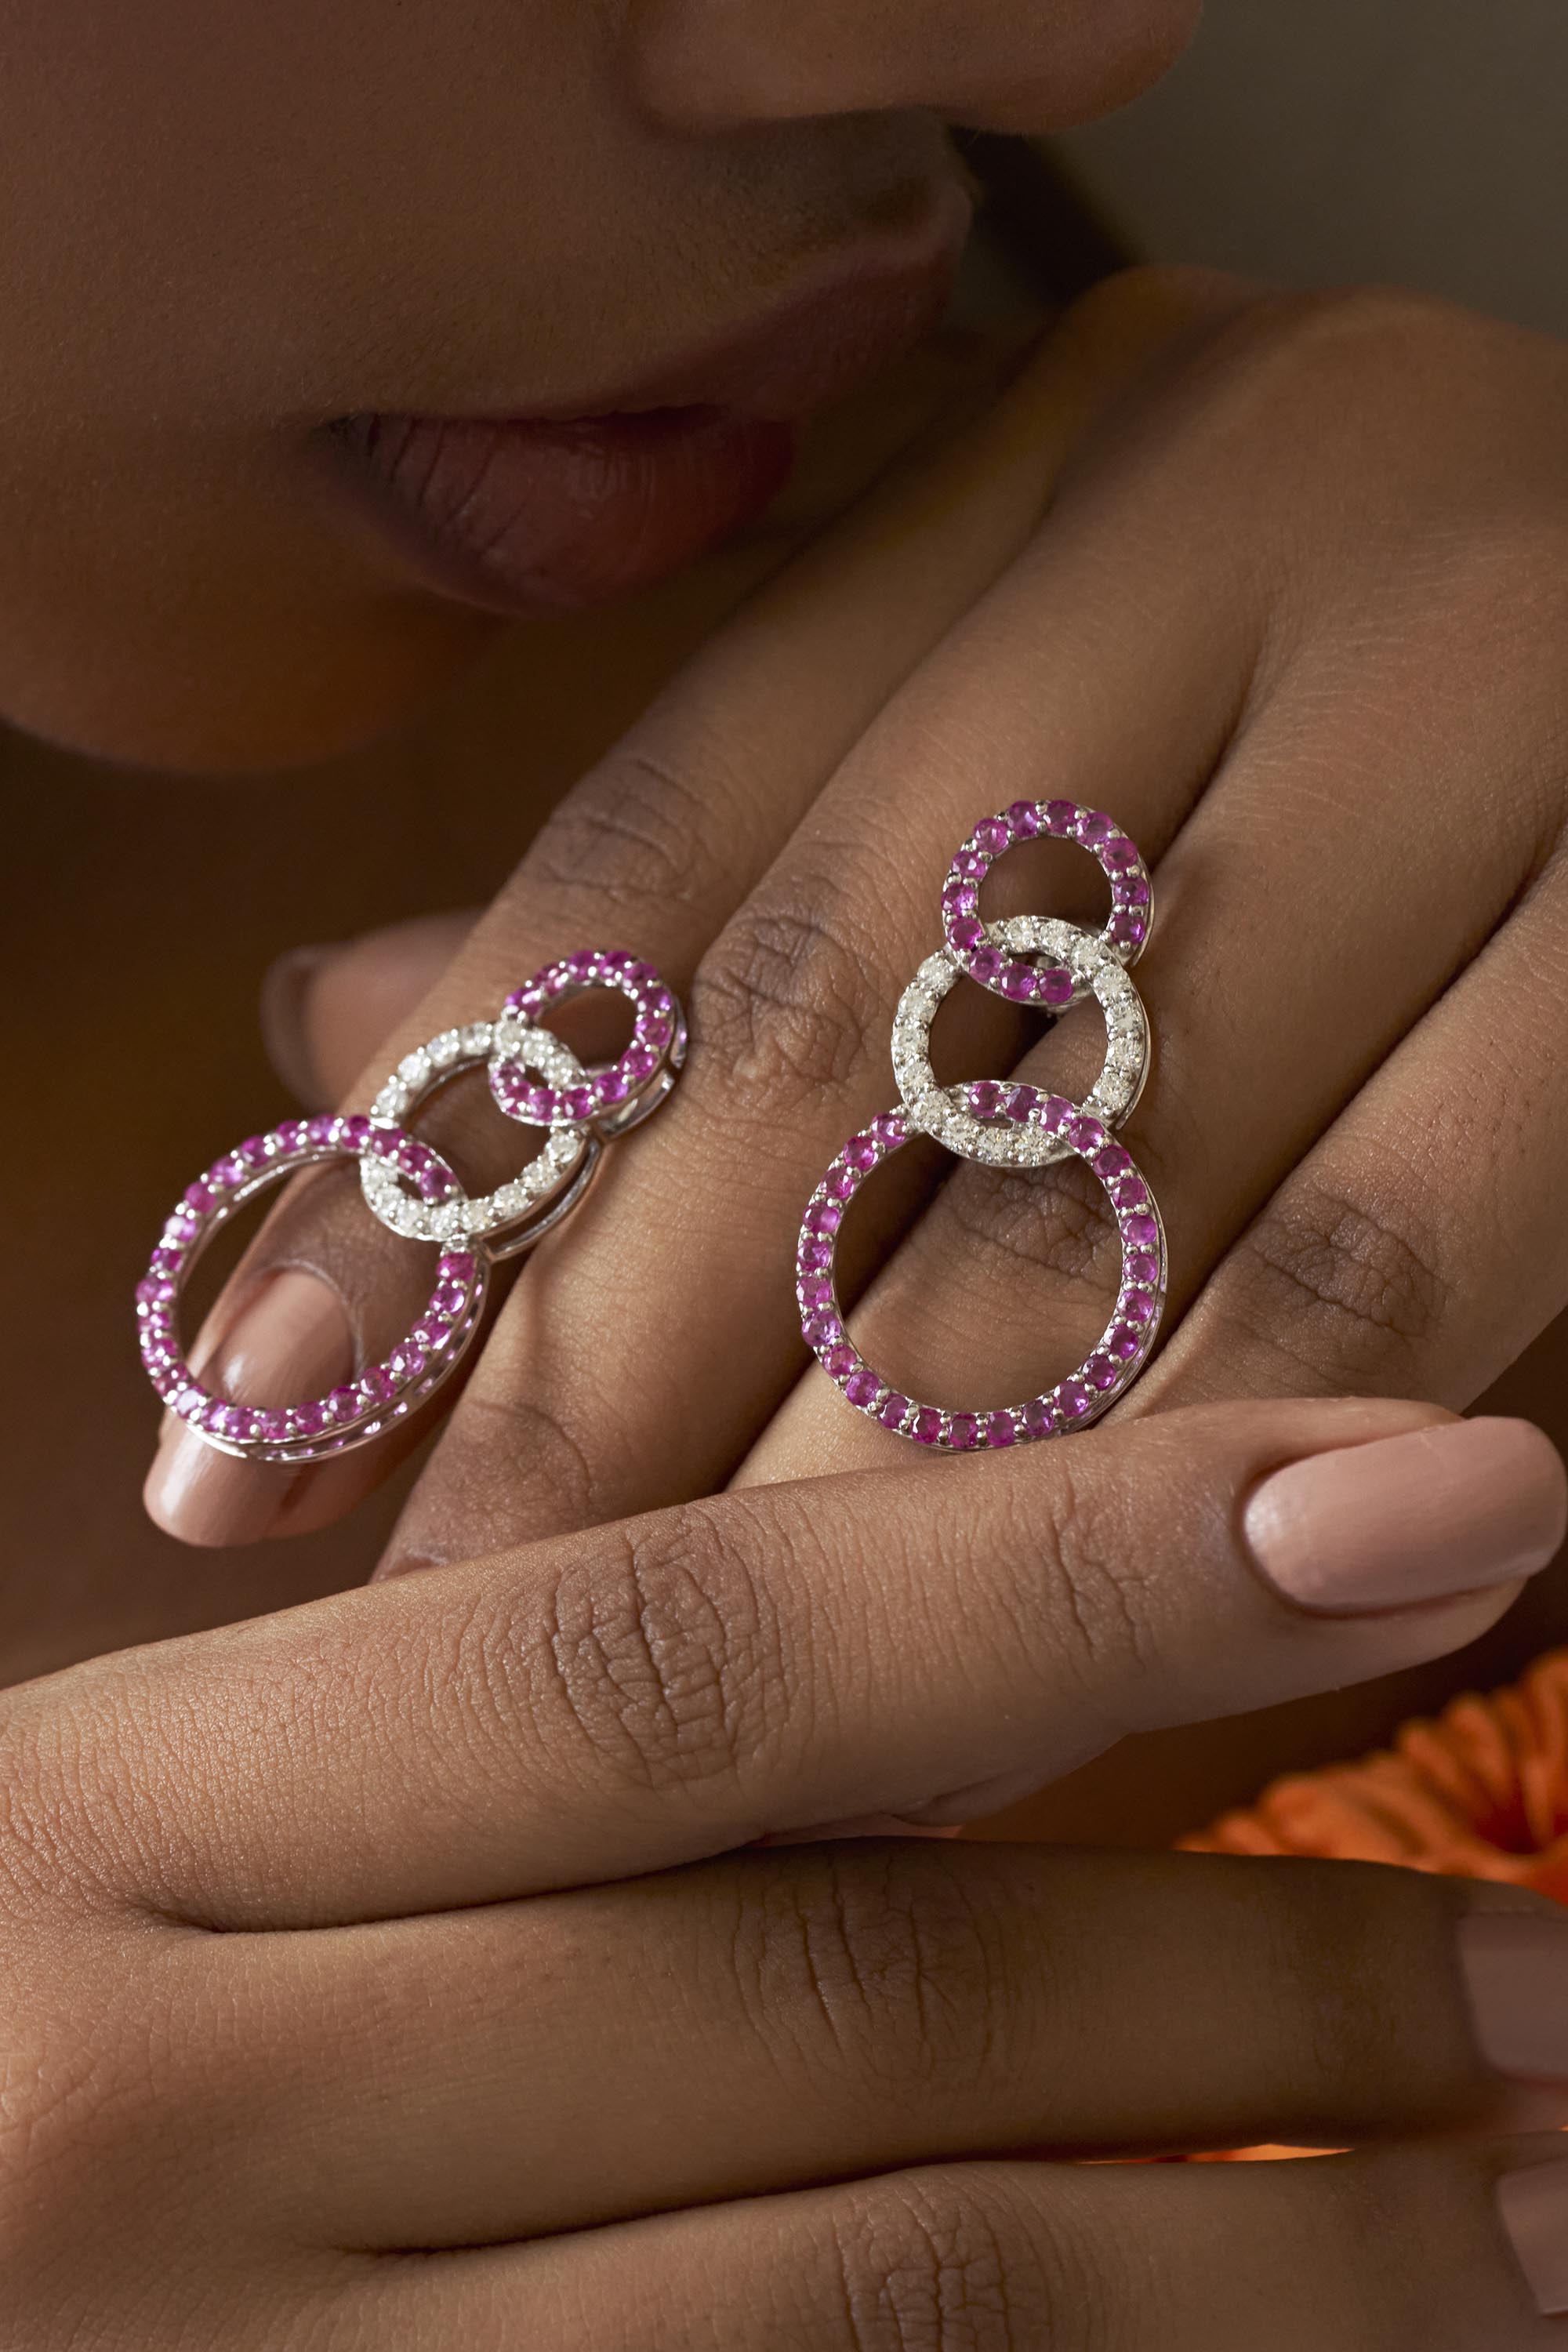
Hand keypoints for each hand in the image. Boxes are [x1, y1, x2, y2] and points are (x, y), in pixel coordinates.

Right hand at [12, 1398, 1567, 2342]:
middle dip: (1264, 2001)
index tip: (1456, 1493)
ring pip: (871, 2340)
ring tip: (1542, 2236)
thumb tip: (962, 1683)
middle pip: (833, 2023)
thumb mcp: (142, 1846)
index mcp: (113, 1838)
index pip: (688, 1662)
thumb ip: (478, 1764)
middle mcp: (175, 2130)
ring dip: (1264, 2295)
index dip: (1097, 1564)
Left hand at [142, 270, 1567, 1589]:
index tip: (238, 1438)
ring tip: (727, 1732)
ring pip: (1103, 1177)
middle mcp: (1260, 501)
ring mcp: (1497, 677)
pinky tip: (1046, 1668)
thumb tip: (326, 1040)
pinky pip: (1396, 1259)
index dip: (432, 1169)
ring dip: (891, 1495)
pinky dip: (1190, 1487)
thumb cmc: (1365, 712)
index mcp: (1062, 462)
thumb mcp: (1044, 738)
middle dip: (619, 1376)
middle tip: (453, 1636)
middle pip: (836, 1018)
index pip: (661, 846)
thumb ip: (736, 892)